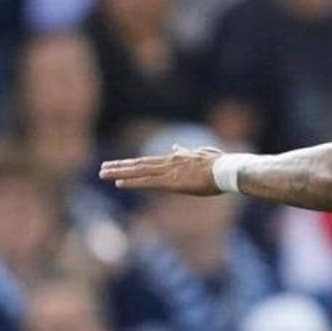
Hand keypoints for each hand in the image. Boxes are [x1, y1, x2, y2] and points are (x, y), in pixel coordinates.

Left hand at [99, 147, 223, 194]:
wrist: (229, 169)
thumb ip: (187, 152)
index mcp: (177, 159)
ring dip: (119, 172)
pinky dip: (132, 183)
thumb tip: (176, 146)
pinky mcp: (171, 182)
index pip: (150, 162)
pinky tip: (118, 184)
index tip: (120, 165)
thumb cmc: (222, 165)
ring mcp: (169, 172)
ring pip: (139, 171)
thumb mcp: (203, 155)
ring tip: (103, 174)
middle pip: (139, 165)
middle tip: (102, 168)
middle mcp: (169, 163)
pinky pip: (147, 183)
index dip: (133, 164)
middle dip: (120, 166)